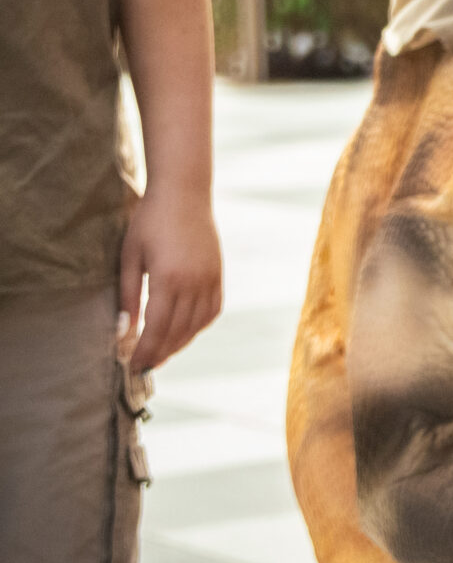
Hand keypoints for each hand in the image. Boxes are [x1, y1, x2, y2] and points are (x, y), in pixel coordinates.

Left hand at [119, 187, 222, 371]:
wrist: (185, 194)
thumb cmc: (150, 222)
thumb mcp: (130, 257)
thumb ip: (128, 296)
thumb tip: (124, 331)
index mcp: (169, 279)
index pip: (157, 328)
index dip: (145, 351)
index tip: (132, 366)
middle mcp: (195, 283)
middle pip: (178, 331)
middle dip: (159, 353)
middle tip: (142, 368)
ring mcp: (211, 279)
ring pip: (197, 325)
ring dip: (179, 344)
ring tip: (161, 355)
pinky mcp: (218, 274)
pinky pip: (212, 311)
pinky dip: (198, 327)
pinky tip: (184, 333)